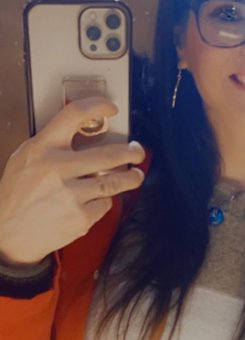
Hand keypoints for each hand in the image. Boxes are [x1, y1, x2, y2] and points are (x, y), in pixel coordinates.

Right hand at [0, 97, 144, 265]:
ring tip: (135, 176)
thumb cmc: (16, 194)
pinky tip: (95, 201)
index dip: (97, 106)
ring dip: (130, 178)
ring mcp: (70, 194)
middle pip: (109, 154)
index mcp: (42, 148)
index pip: (74, 115)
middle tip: (137, 151)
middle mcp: (57, 168)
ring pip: (114, 182)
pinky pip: (104, 205)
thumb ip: (52, 145)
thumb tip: (85, 134)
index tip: (110, 108)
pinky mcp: (80, 217)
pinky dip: (102, 202)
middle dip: (131, 152)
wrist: (7, 233)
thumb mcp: (25, 158)